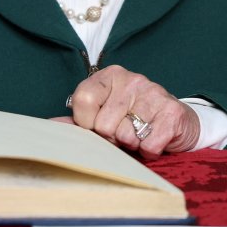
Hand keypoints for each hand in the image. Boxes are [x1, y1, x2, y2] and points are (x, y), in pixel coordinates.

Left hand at [65, 65, 199, 158]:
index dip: (87, 123)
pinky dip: (150, 150)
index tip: (98, 125)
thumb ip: (77, 120)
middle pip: (103, 125)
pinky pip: (148, 145)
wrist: (178, 123)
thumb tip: (48, 124)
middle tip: (126, 131)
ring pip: (126, 137)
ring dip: (132, 144)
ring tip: (141, 134)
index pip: (83, 100)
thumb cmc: (134, 120)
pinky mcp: (172, 112)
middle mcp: (132, 79)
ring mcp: (153, 93)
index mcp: (110, 76)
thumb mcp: (104, 115)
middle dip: (113, 137)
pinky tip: (155, 139)